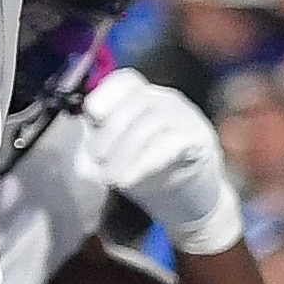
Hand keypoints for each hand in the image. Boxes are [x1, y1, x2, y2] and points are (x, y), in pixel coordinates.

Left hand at [77, 67, 244, 258]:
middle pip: (137, 101)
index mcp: (144, 97)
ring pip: (153, 121)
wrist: (191, 203)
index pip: (125, 81)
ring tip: (110, 176)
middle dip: (110, 130)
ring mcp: (188, 120)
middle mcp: (168, 102)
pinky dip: (145, 163)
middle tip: (95, 158)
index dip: (105, 94)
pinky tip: (128, 180)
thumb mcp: (119, 153)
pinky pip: (173, 146)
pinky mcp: (202, 143)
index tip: (90, 116)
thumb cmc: (150, 173)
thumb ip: (101, 142)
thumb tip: (81, 148)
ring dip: (126, 149)